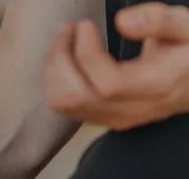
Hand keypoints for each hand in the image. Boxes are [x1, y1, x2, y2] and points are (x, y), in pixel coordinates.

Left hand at [46, 3, 188, 129]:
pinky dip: (59, 80)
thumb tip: (123, 22)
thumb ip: (162, 21)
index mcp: (157, 87)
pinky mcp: (107, 117)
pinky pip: (69, 106)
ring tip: (65, 39)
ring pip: (65, 105)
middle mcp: (133, 109)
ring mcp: (117, 117)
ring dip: (55, 69)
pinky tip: (68, 57)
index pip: (108, 83)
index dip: (86, 52)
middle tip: (68, 28)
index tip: (85, 25)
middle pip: (75, 97)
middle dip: (60, 59)